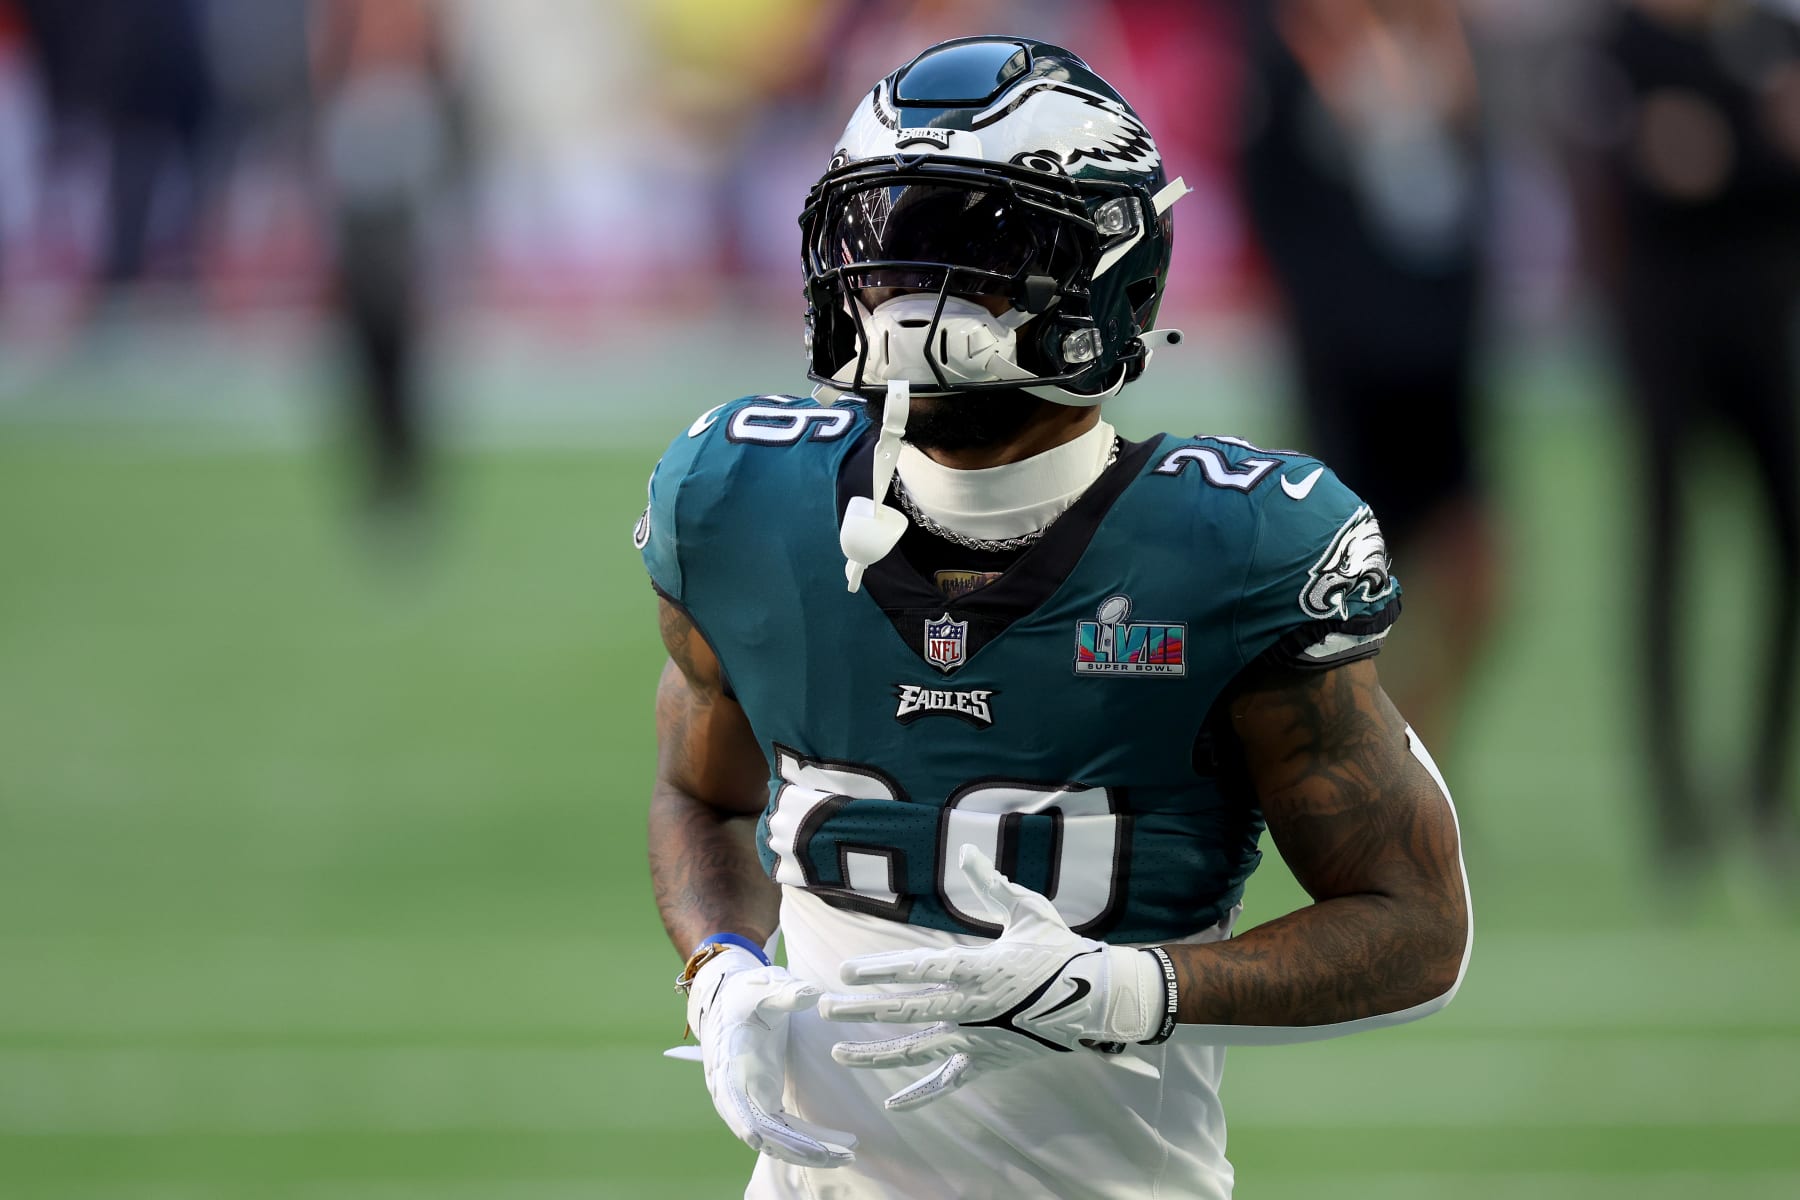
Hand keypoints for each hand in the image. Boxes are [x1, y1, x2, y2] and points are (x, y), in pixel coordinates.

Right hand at [685, 946, 857, 1166]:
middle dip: (802, 1150)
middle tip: (844, 1155)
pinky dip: (805, 1141)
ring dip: (808, 1151)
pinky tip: (833, 1146)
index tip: (804, 1147)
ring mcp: (745, 1100)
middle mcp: (734, 1092)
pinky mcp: (759, 1100)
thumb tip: (812, 993)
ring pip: (774, 1139)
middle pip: (765, 1136)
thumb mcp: (764, 986)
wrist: (724, 1000)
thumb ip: (786, 992)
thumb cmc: (745, 994)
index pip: (748, 1114)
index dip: (773, 1134)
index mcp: (732, 1068)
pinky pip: (780, 1130)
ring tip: (848, 1154)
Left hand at [820, 846, 1170, 1110]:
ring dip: (876, 1053)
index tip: (846, 972)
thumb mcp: (1027, 910)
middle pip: (905, 1011)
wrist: (1098, 999)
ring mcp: (977, 1039)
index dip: (879, 970)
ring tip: (840, 1052)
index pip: (917, 969)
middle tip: (825, 1008)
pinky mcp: (987, 1061)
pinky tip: (895, 1105)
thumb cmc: (1061, 950)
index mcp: (976, 968)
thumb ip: (990, 885)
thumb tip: (966, 853)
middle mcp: (970, 1008)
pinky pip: (950, 1082)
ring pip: (917, 1051)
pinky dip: (922, 1095)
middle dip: (861, 1010)